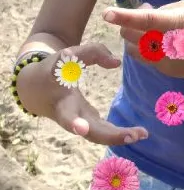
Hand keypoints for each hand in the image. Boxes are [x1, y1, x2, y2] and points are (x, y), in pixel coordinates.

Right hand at [15, 42, 147, 144]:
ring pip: (99, 136)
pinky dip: (120, 134)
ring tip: (142, 134)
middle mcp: (71, 117)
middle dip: (109, 136)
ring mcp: (79, 124)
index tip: (81, 129)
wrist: (35, 90)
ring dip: (120, 137)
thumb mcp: (67, 56)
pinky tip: (139, 133)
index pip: (65, 112)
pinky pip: (104, 132)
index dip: (73, 122)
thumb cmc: (54, 70)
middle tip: (132, 135)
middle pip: (88, 132)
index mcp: (61, 100)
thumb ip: (92, 52)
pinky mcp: (87, 124)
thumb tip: (117, 63)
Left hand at [103, 0, 183, 77]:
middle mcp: (169, 46)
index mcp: (175, 24)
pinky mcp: (169, 72)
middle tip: (143, 14)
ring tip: (154, 30)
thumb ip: (161, 11)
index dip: (124, 17)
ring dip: (135, 39)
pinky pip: (149, 60)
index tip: (106, 14)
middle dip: (128, 26)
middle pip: (132, 37)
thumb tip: (141, 15)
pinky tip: (165, 42)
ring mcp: (168, 62)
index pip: (144, 21)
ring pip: (135, 51)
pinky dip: (149, 49)